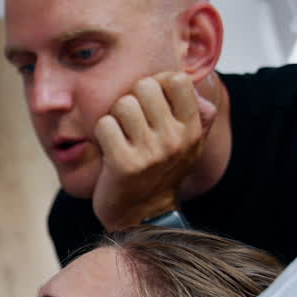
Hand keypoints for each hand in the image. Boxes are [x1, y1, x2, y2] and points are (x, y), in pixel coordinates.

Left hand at [91, 71, 215, 229]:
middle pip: (145, 85)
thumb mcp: (187, 145)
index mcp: (192, 129)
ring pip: (122, 103)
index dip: (158, 82)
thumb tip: (193, 83)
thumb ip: (195, 113)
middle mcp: (176, 139)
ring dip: (115, 116)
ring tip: (120, 135)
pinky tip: (109, 149)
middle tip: (130, 121)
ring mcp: (151, 152)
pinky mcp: (125, 164)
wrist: (142, 216)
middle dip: (132, 98)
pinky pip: (104, 124)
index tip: (150, 101)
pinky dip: (101, 134)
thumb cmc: (160, 172)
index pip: (176, 79)